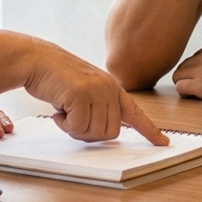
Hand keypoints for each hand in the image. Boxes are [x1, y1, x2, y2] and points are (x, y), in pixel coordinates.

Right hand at [23, 43, 168, 145]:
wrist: (37, 59)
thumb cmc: (57, 79)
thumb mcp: (85, 91)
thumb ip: (99, 107)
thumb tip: (106, 132)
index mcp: (113, 88)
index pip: (136, 113)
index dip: (150, 130)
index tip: (163, 142)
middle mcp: (109, 88)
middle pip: (111, 132)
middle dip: (90, 135)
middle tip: (73, 122)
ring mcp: (96, 90)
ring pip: (95, 132)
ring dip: (76, 130)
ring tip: (65, 113)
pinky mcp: (80, 94)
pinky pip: (78, 126)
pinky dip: (65, 125)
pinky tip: (58, 110)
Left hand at [173, 42, 201, 100]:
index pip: (195, 56)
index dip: (197, 69)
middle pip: (184, 65)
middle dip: (188, 75)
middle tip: (196, 85)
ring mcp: (199, 70)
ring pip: (178, 75)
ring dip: (184, 82)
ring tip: (194, 91)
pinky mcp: (198, 85)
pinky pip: (180, 87)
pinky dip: (184, 92)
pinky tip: (192, 96)